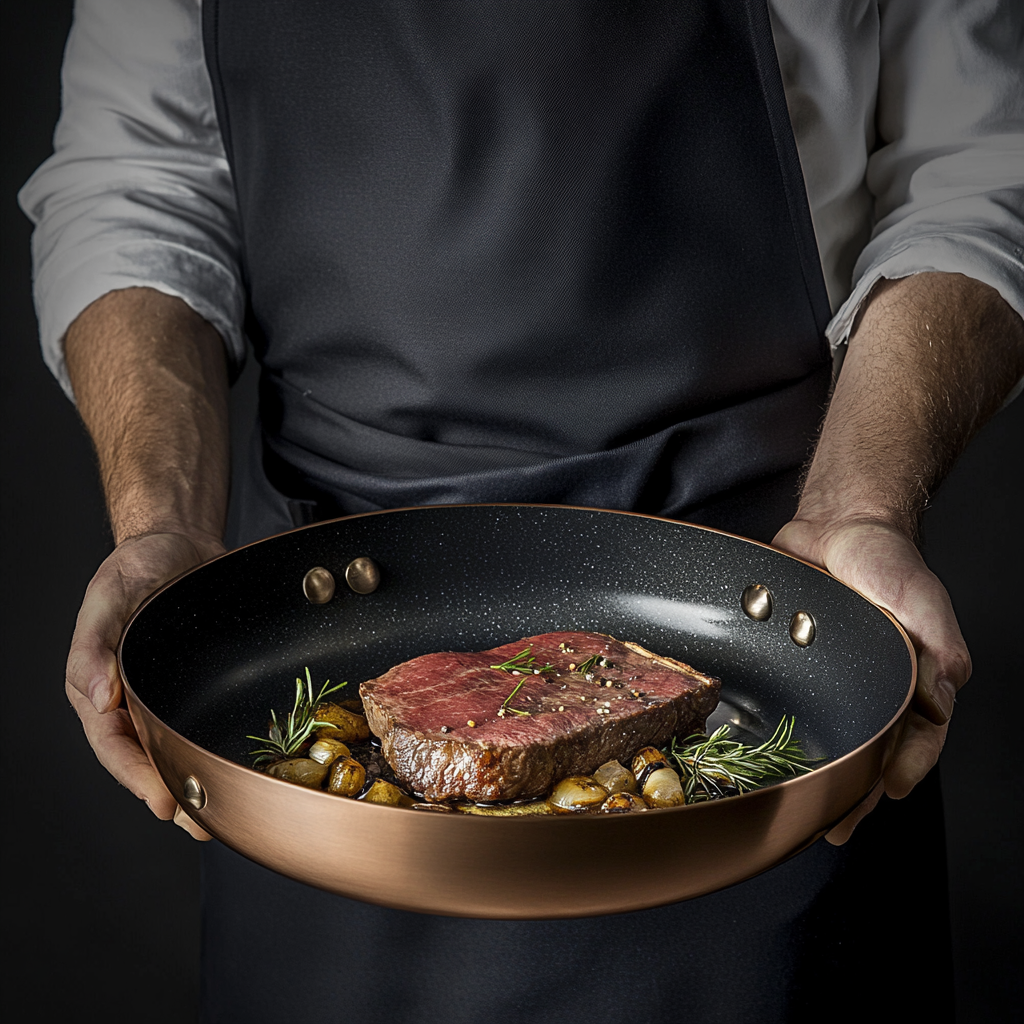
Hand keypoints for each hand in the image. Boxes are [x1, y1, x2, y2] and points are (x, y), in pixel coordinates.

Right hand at [66, 530, 224, 840]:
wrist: (174, 543)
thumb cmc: (133, 567)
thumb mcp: (108, 596)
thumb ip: (95, 646)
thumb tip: (98, 697)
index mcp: (97, 684)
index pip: (115, 745)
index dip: (138, 778)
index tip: (165, 804)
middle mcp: (129, 697)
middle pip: (145, 758)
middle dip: (172, 794)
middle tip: (203, 824)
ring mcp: (163, 693)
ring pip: (174, 747)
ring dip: (194, 782)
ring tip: (222, 814)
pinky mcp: (194, 684)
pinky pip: (200, 721)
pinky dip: (212, 747)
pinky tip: (236, 767)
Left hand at [772, 516, 969, 844]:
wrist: (837, 524)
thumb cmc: (886, 560)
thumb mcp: (922, 598)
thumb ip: (939, 645)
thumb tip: (943, 696)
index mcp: (913, 678)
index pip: (916, 735)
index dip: (904, 767)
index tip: (886, 792)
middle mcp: (873, 686)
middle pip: (869, 750)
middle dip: (855, 792)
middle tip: (837, 827)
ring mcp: (832, 680)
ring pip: (827, 737)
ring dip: (818, 774)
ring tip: (802, 811)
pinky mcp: (794, 666)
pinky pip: (788, 705)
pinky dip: (777, 732)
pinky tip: (762, 757)